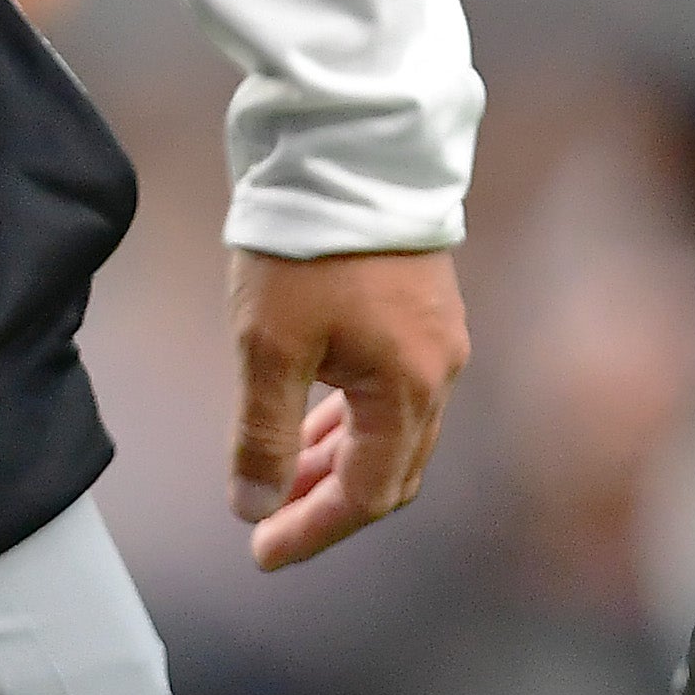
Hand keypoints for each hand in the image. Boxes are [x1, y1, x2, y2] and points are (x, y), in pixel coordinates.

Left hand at [229, 245, 467, 570]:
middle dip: (326, 502)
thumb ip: (264, 434)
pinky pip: (391, 389)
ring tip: (279, 477)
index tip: (261, 551)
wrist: (345, 142)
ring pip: (390, 428)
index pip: (368, 494)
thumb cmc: (306, 242)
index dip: (313, 529)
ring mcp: (436, 337)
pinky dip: (349, 416)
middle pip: (388, 469)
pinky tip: (309, 416)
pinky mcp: (421, 306)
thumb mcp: (269, 344)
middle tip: (266, 521)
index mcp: (410, 389)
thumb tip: (255, 507)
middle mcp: (439, 371)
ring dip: (336, 459)